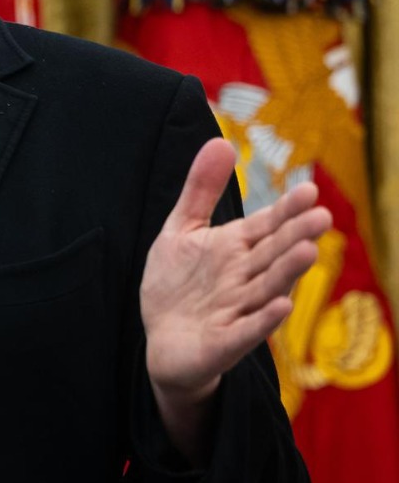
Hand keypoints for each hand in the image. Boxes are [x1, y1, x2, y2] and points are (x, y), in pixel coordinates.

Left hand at [140, 138, 330, 457]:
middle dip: (295, 236)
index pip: (267, 225)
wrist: (163, 341)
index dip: (285, 210)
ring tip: (308, 252)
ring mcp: (238, 309)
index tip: (308, 190)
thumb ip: (201, 190)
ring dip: (288, 272)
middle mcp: (245, 277)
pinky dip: (263, 319)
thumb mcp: (181, 230)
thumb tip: (221, 141)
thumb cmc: (178, 285)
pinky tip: (281, 305)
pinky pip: (247, 329)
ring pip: (268, 288)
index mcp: (237, 248)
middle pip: (273, 254)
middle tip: (319, 216)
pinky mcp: (226, 340)